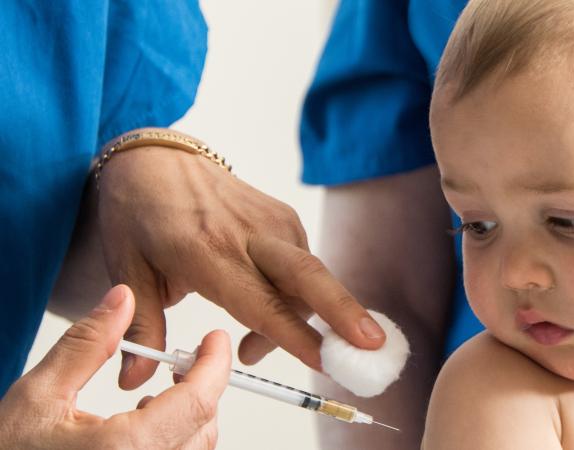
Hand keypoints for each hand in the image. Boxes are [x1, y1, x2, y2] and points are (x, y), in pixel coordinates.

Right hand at [0, 285, 230, 448]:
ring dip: (187, 417)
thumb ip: (87, 345)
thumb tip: (122, 301)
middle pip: (204, 427)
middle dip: (200, 387)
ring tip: (150, 397)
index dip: (215, 364)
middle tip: (182, 361)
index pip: (197, 402)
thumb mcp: (38, 395)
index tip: (214, 340)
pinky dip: (173, 442)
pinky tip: (138, 428)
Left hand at [96, 134, 385, 389]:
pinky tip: (267, 308)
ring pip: (308, 278)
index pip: (259, 300)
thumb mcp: (126, 269)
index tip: (323, 360)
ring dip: (302, 319)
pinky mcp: (282, 215)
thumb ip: (141, 325)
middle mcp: (247, 234)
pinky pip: (303, 262)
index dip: (292, 334)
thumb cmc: (137, 212)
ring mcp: (271, 220)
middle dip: (345, 312)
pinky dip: (297, 294)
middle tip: (374, 344)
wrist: (153, 155)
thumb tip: (136, 379)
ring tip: (254, 346)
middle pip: (308, 275)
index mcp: (205, 250)